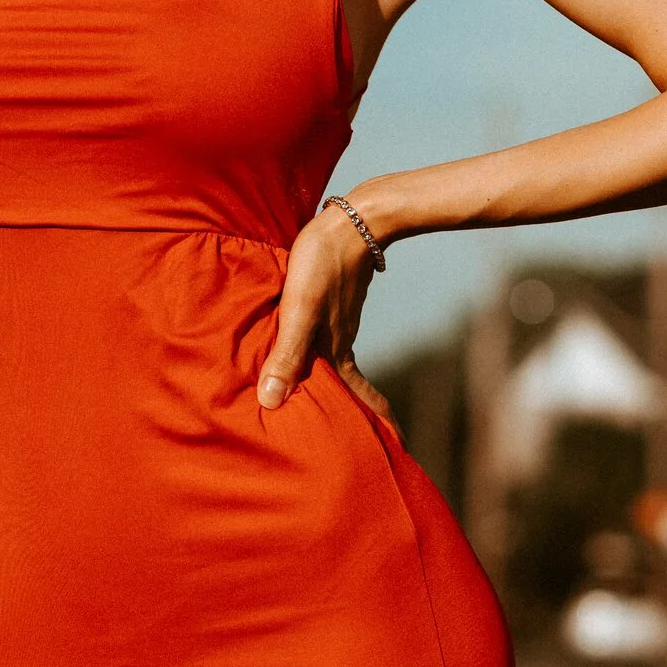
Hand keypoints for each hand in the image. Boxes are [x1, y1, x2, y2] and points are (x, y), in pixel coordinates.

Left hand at [256, 202, 392, 419]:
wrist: (353, 220)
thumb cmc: (322, 264)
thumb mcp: (299, 310)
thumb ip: (286, 355)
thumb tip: (270, 403)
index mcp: (336, 350)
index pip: (359, 397)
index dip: (375, 421)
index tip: (395, 445)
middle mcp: (340, 339)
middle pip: (350, 385)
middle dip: (359, 410)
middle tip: (371, 434)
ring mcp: (339, 319)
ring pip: (337, 360)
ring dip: (339, 383)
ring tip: (331, 401)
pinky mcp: (335, 300)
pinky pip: (329, 336)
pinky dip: (325, 353)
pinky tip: (313, 347)